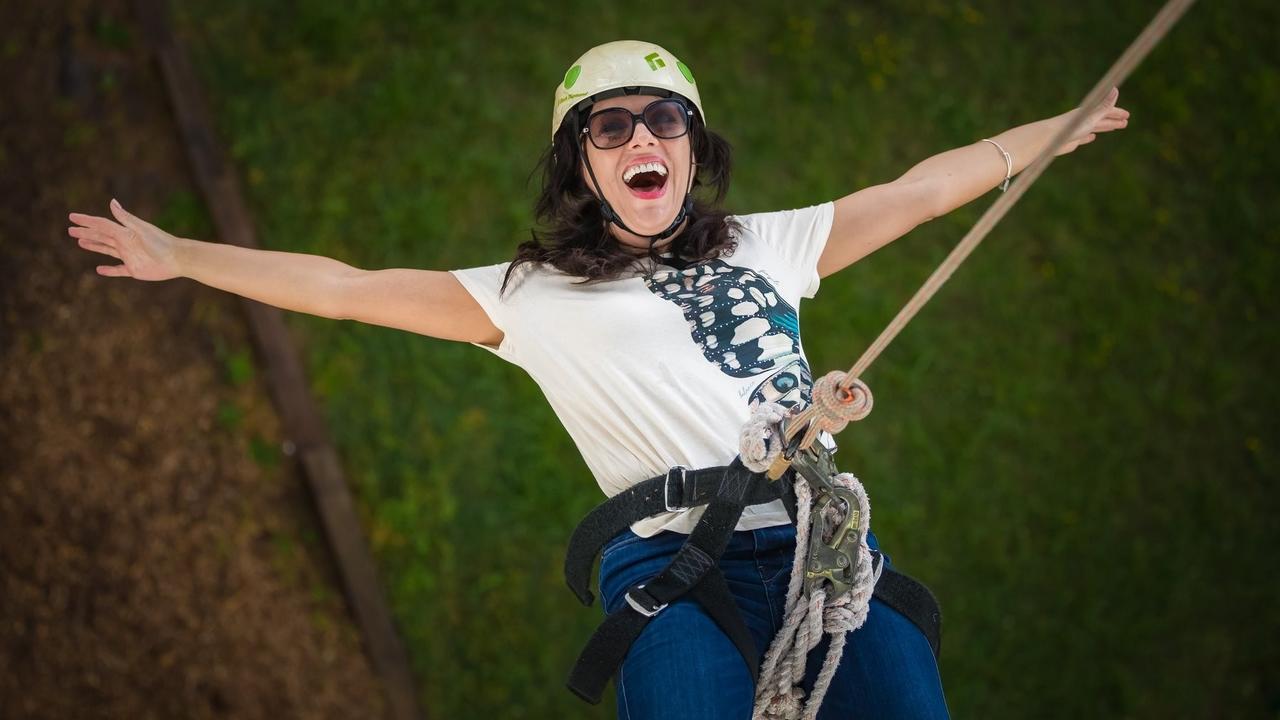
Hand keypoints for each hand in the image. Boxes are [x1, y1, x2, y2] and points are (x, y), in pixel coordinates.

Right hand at [68, 199, 183, 280]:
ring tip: (80, 242)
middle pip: (101, 236)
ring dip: (94, 246)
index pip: (101, 224)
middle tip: (70, 230)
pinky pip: (118, 270)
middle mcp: (124, 242)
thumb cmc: (160, 242)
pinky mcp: (134, 269)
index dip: (86, 220)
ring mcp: (128, 256)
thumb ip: (125, 218)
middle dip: (86, 232)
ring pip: (107, 250)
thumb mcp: (139, 229)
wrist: (178, 258)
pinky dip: (109, 270)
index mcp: (124, 232)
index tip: (71, 217)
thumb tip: (111, 202)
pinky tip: (99, 269)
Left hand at [1054, 86, 1130, 155]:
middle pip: (1102, 119)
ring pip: (1094, 127)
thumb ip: (1104, 106)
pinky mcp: (1071, 140)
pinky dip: (1089, 137)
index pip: (1107, 111)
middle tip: (1126, 122)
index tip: (1128, 116)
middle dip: (1114, 120)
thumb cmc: (1070, 127)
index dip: (1117, 113)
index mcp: (1088, 113)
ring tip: (1114, 128)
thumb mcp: (1091, 116)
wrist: (1048, 138)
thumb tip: (1115, 88)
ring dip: (1105, 127)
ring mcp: (1077, 130)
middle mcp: (1083, 120)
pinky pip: (1083, 138)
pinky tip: (1092, 137)